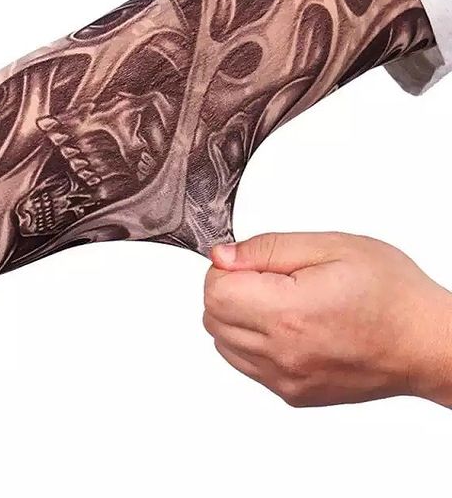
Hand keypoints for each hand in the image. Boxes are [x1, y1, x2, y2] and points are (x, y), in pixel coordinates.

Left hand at [203, 232, 451, 406]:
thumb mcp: (330, 246)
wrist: (427, 342)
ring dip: (236, 316)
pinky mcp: (292, 394)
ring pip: (223, 343)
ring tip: (277, 300)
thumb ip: (266, 249)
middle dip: (227, 290)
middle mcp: (282, 353)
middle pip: (213, 318)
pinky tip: (283, 325)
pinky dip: (250, 341)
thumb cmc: (390, 292)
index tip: (249, 262)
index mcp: (288, 313)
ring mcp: (285, 379)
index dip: (226, 269)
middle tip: (266, 278)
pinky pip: (245, 364)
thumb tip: (222, 256)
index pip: (214, 292)